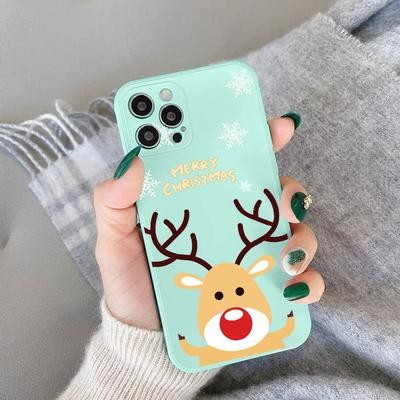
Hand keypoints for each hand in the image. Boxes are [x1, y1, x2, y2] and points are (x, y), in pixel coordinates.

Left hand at [93, 116, 324, 329]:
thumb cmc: (133, 283)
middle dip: (289, 188)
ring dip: (302, 236)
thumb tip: (133, 161)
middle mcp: (232, 222)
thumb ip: (114, 203)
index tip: (277, 127)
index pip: (234, 161)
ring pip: (295, 232)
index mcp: (202, 201)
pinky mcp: (262, 288)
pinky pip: (298, 280)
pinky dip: (306, 281)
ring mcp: (251, 255)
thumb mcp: (114, 240)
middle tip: (281, 200)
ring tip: (286, 252)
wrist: (147, 336)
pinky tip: (292, 288)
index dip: (260, 138)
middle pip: (275, 193)